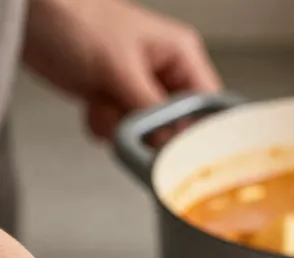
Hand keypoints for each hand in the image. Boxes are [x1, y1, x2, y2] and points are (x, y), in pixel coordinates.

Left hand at [24, 0, 220, 139]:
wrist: (32, 18)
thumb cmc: (76, 17)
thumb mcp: (120, 67)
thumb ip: (150, 108)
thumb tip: (170, 144)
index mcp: (180, 55)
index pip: (208, 107)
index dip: (198, 133)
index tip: (182, 151)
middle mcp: (164, 74)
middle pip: (177, 128)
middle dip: (149, 132)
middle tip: (129, 117)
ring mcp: (139, 90)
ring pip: (147, 136)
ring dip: (122, 129)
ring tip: (104, 102)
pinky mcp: (116, 102)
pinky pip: (123, 134)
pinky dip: (105, 127)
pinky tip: (92, 105)